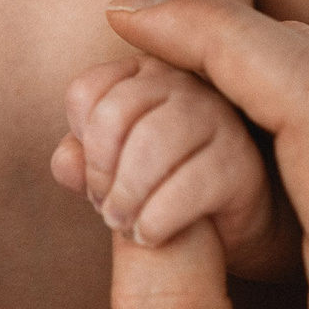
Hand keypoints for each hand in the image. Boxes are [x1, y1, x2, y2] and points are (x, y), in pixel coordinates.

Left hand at [50, 54, 297, 279]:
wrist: (231, 227)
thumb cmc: (163, 186)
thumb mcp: (115, 173)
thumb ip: (81, 161)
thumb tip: (66, 161)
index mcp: (145, 72)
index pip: (87, 91)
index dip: (81, 144)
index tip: (92, 181)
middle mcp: (185, 83)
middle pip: (115, 113)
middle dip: (100, 172)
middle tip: (105, 209)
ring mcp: (220, 117)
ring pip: (151, 143)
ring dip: (125, 196)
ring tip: (124, 224)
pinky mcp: (243, 161)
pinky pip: (187, 185)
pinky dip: (156, 218)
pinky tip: (151, 235)